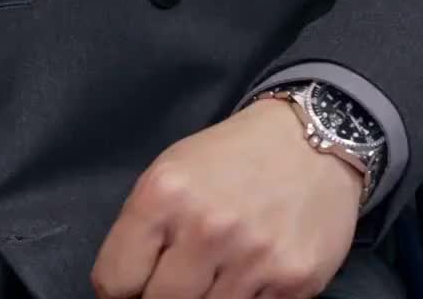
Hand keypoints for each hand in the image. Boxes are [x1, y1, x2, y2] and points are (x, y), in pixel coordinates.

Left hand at [92, 99, 361, 298]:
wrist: (308, 140)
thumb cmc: (230, 158)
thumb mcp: (172, 171)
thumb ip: (143, 229)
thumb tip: (121, 291)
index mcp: (165, 193)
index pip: (114, 280)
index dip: (120, 288)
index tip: (134, 284)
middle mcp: (206, 227)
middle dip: (161, 295)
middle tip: (177, 277)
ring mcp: (252, 258)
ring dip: (206, 297)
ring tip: (216, 268)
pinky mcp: (293, 281)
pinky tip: (250, 272)